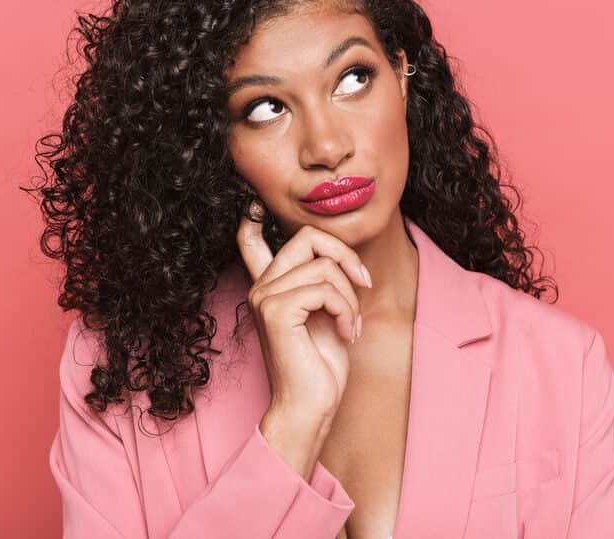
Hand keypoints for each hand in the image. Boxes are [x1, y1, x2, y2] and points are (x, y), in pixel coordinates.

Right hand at [237, 211, 369, 424]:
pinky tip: (345, 333)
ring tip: (351, 325)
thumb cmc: (320, 365)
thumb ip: (321, 283)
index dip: (254, 218)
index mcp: (269, 286)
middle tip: (363, 284)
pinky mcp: (277, 311)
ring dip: (350, 297)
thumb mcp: (325, 314)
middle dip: (346, 256)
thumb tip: (335, 255)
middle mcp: (261, 287)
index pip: (250, 239)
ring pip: (324, 267)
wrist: (310, 407)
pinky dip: (346, 310)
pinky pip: (325, 289)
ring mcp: (265, 297)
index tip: (254, 205)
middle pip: (308, 237)